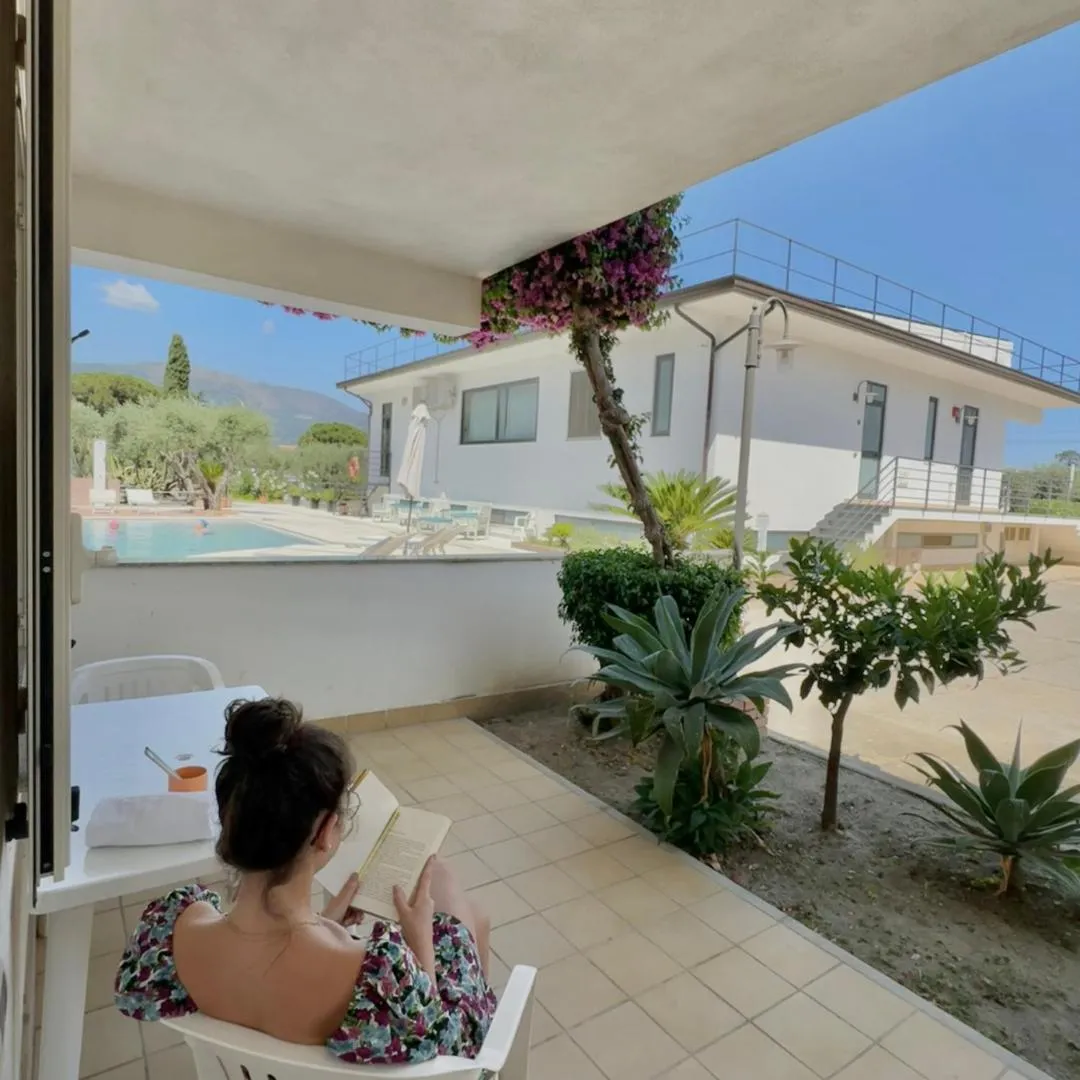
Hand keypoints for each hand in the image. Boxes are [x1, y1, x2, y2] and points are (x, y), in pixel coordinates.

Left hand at [322, 873, 363, 926]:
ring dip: (357, 915)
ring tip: (353, 919)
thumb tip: (355, 873)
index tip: (365, 891)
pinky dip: (356, 920)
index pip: (352, 888)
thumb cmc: (332, 913)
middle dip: (360, 906)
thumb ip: (350, 887)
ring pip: (358, 909)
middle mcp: (342, 901)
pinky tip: (352, 922)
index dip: (359, 889)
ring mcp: (344, 910)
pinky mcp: (346, 919)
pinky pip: (356, 917)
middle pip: (357, 900)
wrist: (328, 930)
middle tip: (359, 910)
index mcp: (340, 894)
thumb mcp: (343, 899)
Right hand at [393, 857, 436, 978]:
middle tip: (407, 868)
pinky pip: (416, 903)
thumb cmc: (414, 931)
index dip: (429, 866)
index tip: (432, 854)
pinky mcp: (423, 916)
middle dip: (415, 878)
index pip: (426, 878)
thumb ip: (399, 899)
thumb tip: (396, 885)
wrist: (422, 949)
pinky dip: (409, 900)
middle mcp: (428, 901)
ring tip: (398, 884)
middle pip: (421, 886)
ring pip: (418, 895)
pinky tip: (400, 902)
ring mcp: (427, 909)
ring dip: (410, 891)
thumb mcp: (403, 914)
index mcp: (424, 897)